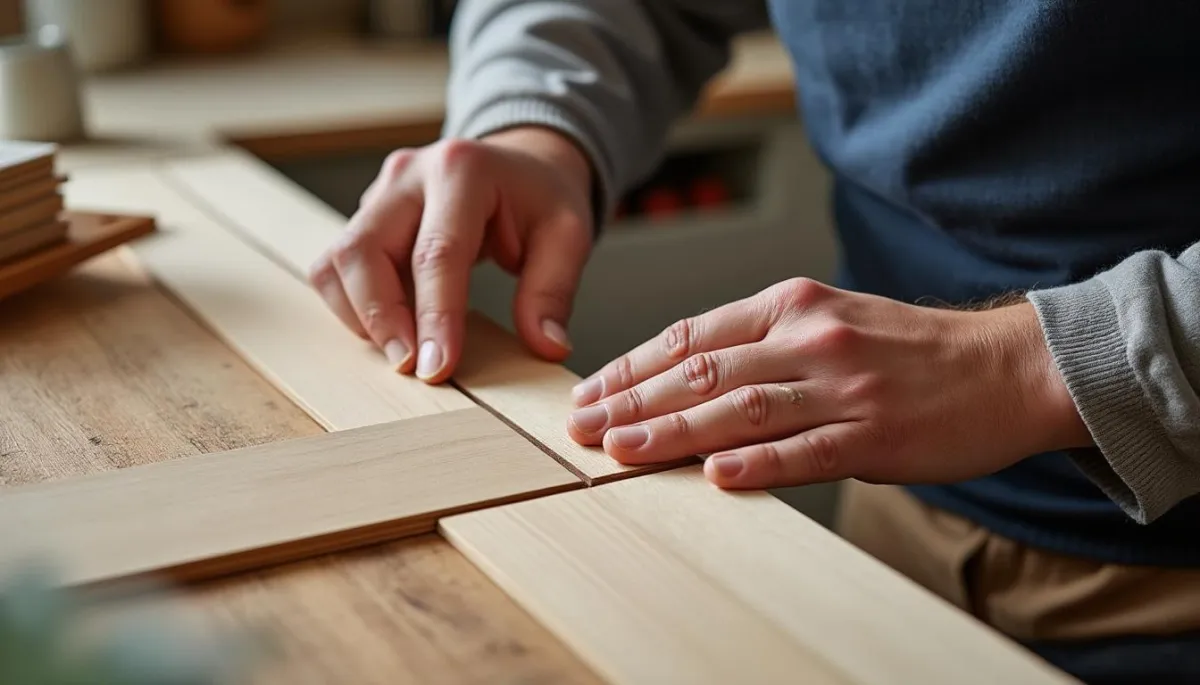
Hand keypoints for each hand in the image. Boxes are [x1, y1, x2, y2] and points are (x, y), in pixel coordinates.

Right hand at [308, 126, 594, 382]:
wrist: (517, 164)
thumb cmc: (539, 198)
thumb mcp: (567, 234)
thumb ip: (553, 290)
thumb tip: (545, 346)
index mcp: (462, 171)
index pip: (437, 252)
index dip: (435, 316)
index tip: (437, 368)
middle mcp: (408, 176)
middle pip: (364, 251)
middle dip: (381, 318)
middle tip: (411, 367)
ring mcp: (378, 194)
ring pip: (337, 261)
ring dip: (361, 315)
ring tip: (402, 349)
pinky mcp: (363, 217)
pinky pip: (335, 267)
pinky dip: (354, 305)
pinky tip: (392, 326)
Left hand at [566, 278, 1091, 488]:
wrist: (1004, 366)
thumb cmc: (908, 348)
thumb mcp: (829, 319)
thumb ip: (762, 344)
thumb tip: (684, 382)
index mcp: (792, 305)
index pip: (691, 336)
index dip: (632, 366)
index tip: (590, 392)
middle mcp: (810, 337)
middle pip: (702, 370)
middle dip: (634, 401)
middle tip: (583, 428)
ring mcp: (842, 385)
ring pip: (740, 408)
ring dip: (673, 432)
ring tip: (621, 451)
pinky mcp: (874, 433)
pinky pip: (804, 450)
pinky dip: (756, 463)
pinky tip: (713, 474)